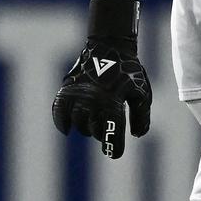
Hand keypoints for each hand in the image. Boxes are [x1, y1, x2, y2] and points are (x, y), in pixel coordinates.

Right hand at [52, 40, 151, 158]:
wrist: (110, 46)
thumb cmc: (129, 72)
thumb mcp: (141, 92)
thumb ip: (141, 115)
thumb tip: (137, 135)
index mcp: (113, 102)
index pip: (110, 132)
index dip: (113, 146)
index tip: (113, 153)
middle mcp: (93, 100)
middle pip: (94, 129)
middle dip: (101, 134)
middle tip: (106, 131)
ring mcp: (78, 95)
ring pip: (78, 123)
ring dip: (86, 127)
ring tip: (94, 123)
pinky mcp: (67, 89)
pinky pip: (59, 111)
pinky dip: (61, 122)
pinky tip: (67, 128)